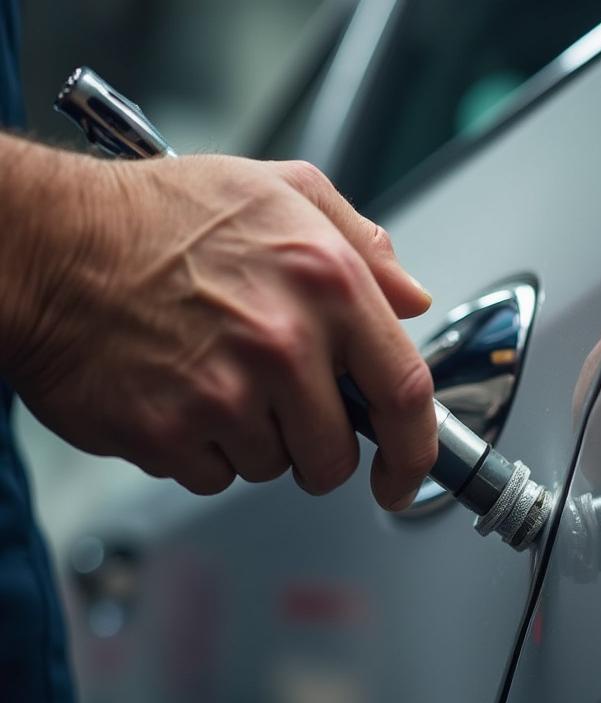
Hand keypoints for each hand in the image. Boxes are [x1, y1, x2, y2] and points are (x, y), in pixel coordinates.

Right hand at [5, 149, 436, 507]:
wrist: (48, 245)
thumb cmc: (159, 218)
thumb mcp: (278, 191)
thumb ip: (360, 242)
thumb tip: (411, 300)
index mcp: (326, 282)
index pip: (406, 394)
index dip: (416, 452)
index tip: (405, 475)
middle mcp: (283, 342)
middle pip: (337, 454)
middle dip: (317, 446)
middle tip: (279, 405)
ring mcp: (225, 394)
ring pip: (275, 468)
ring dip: (254, 441)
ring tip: (214, 376)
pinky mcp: (170, 434)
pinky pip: (216, 477)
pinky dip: (203, 451)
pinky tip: (179, 394)